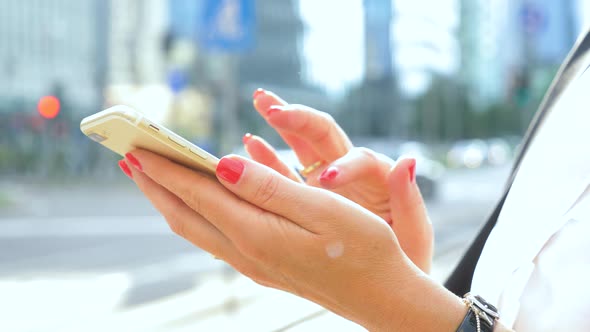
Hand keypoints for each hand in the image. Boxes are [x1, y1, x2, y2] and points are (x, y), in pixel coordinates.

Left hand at [120, 152, 463, 330]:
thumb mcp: (322, 210)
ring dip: (170, 202)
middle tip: (129, 158)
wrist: (382, 297)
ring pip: (196, 229)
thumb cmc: (363, 248)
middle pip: (185, 215)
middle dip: (154, 186)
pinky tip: (197, 206)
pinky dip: (194, 216)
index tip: (138, 147)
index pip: (199, 194)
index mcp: (258, 233)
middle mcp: (247, 252)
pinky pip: (214, 238)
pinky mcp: (263, 267)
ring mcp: (253, 264)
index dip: (167, 169)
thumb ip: (270, 188)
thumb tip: (224, 164)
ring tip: (152, 179)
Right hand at [245, 89, 432, 271]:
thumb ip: (409, 199)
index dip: (344, 167)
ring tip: (260, 99)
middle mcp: (349, 171)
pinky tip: (249, 140)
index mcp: (377, 178)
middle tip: (276, 112)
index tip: (327, 181)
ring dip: (281, 119)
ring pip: (302, 142)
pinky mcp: (307, 193)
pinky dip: (268, 155)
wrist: (386, 277)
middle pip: (325, 134)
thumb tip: (407, 161)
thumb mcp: (413, 233)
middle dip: (301, 119)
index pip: (360, 159)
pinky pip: (285, 170)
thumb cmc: (405, 256)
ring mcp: (325, 179)